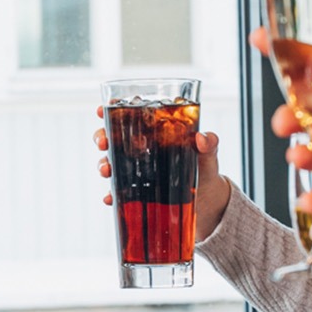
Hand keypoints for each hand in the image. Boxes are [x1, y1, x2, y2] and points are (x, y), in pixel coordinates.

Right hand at [94, 115, 229, 239]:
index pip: (132, 115)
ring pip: (111, 163)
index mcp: (156, 133)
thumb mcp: (209, 156)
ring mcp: (137, 171)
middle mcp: (141, 150)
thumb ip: (209, 145)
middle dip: (102, 136)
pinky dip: (112, 194)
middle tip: (103, 142)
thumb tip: (202, 138)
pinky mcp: (137, 193)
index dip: (114, 109)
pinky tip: (110, 197)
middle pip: (113, 137)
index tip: (103, 108)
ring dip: (103, 164)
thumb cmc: (205, 171)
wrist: (208, 203)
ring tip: (106, 170)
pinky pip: (119, 192)